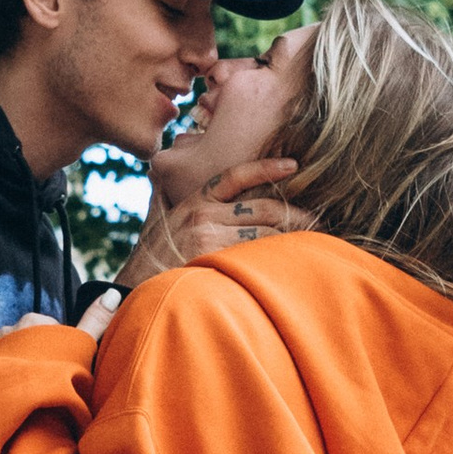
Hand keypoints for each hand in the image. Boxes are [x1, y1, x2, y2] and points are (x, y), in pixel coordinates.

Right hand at [120, 156, 307, 293]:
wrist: (134, 288)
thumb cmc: (150, 256)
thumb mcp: (155, 217)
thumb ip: (163, 194)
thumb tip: (160, 175)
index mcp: (195, 200)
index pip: (235, 175)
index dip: (266, 167)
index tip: (293, 165)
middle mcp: (203, 214)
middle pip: (263, 207)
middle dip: (294, 213)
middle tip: (318, 220)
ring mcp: (209, 236)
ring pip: (265, 232)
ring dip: (293, 236)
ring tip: (314, 240)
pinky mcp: (214, 258)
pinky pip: (257, 254)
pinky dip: (278, 255)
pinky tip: (295, 258)